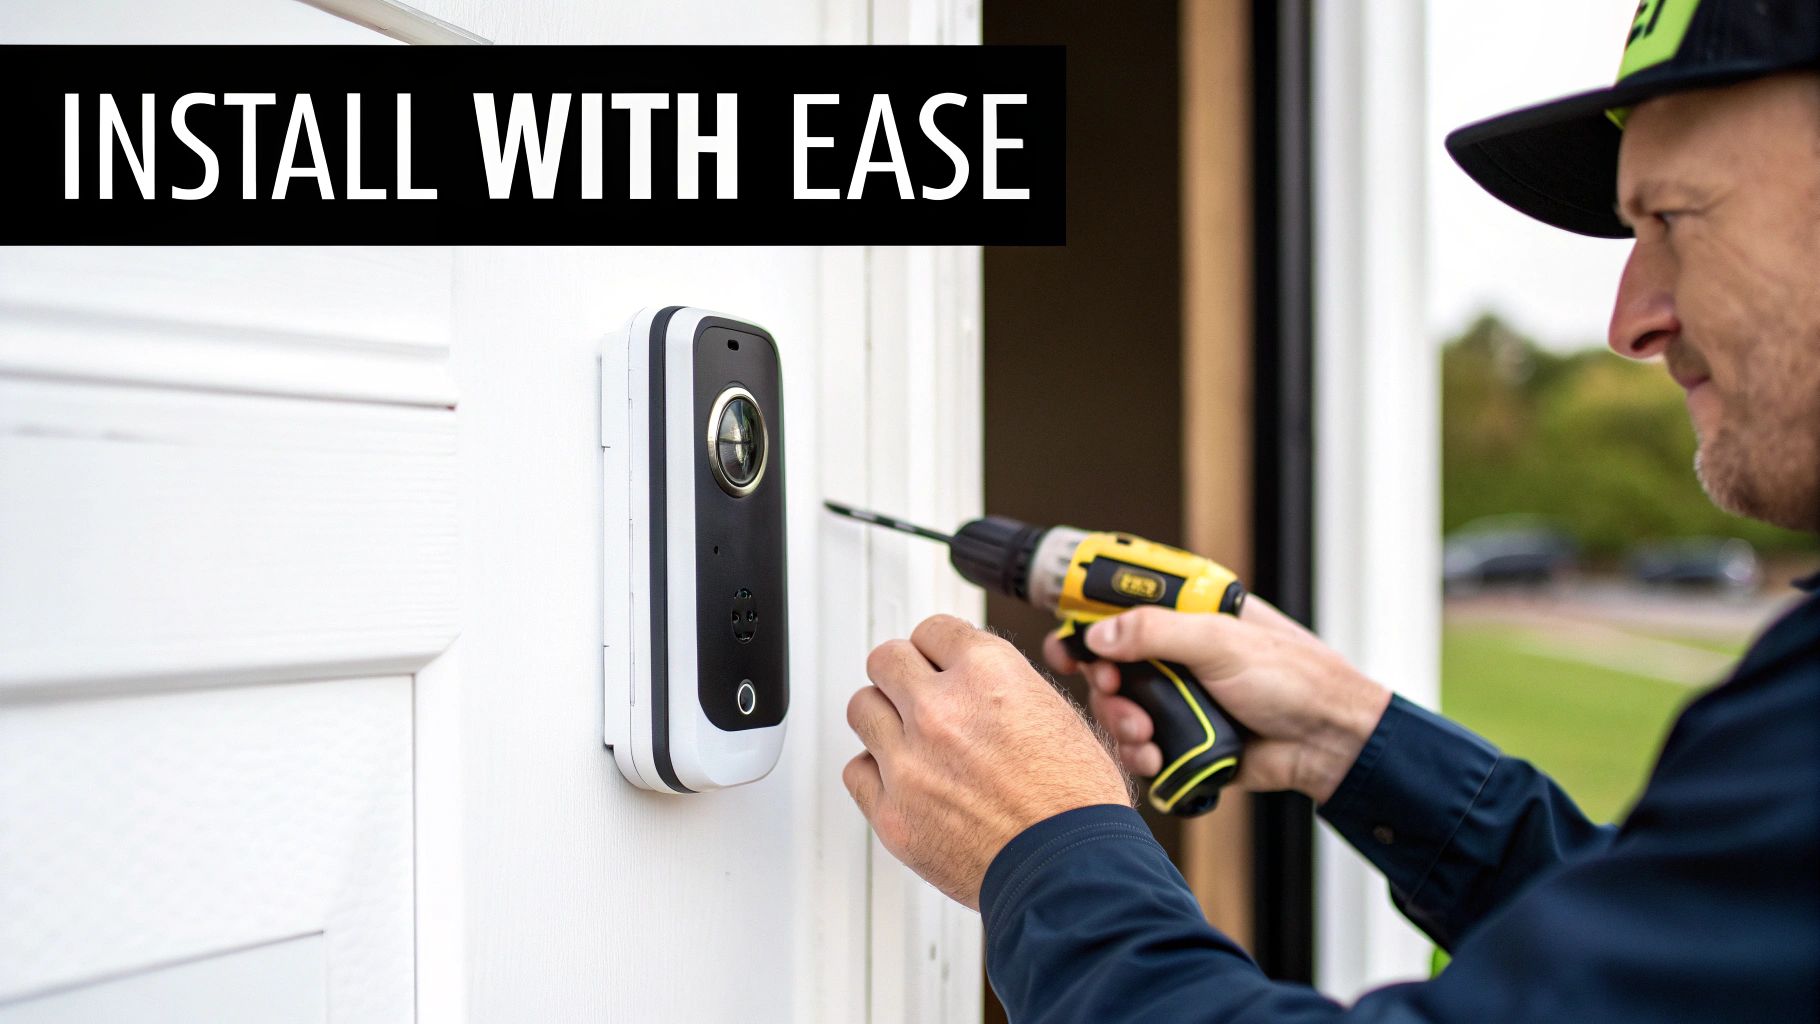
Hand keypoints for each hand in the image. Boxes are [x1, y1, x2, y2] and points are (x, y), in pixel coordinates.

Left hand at [842, 614, 1131, 909]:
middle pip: (885, 660)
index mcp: (988, 673)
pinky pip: (857, 771)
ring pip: (862, 708)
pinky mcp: (891, 812)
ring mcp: (910, 760)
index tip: (937, 661)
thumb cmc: (1077, 804)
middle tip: (914, 694)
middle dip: (902, 674)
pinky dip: (876, 773)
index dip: (938, 648)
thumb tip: (973, 680)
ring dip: (884, 718)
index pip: (932, 630)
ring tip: (907, 738)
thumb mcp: (1057, 715)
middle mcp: (941, 709)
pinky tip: (902, 780)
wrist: (1070, 872)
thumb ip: (1004, 688)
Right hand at [1041, 599, 1389, 803]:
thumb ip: (1156, 632)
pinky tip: (1156, 758)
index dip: (1086, 618)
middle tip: (1112, 692)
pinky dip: (1138, 753)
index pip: (1122, 604)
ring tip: (1145, 735)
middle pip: (1110, 662)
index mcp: (1189, 614)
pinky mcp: (1183, 736)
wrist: (1330, 744)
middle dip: (1104, 683)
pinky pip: (1141, 744)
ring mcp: (1179, 695)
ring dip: (1121, 723)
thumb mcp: (1222, 643)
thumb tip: (1099, 632)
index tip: (1065, 640)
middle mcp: (1180, 652)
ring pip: (1120, 707)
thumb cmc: (1297, 680)